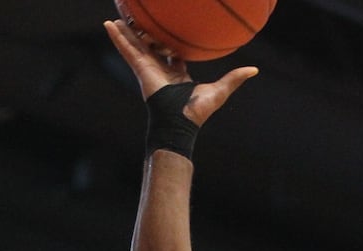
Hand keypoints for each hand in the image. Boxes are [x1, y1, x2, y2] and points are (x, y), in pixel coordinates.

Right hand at [103, 19, 257, 125]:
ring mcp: (149, 68)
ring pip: (137, 44)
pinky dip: (117, 37)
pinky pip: (127, 49)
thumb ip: (234, 78)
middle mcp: (161, 70)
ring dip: (128, 31)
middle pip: (152, 46)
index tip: (170, 34)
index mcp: (177, 75)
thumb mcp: (220, 89)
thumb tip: (254, 70)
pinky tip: (109, 24)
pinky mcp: (140, 68)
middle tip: (141, 21)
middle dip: (147, 34)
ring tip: (120, 16)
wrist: (180, 121)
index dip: (171, 45)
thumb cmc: (198, 110)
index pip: (173, 55)